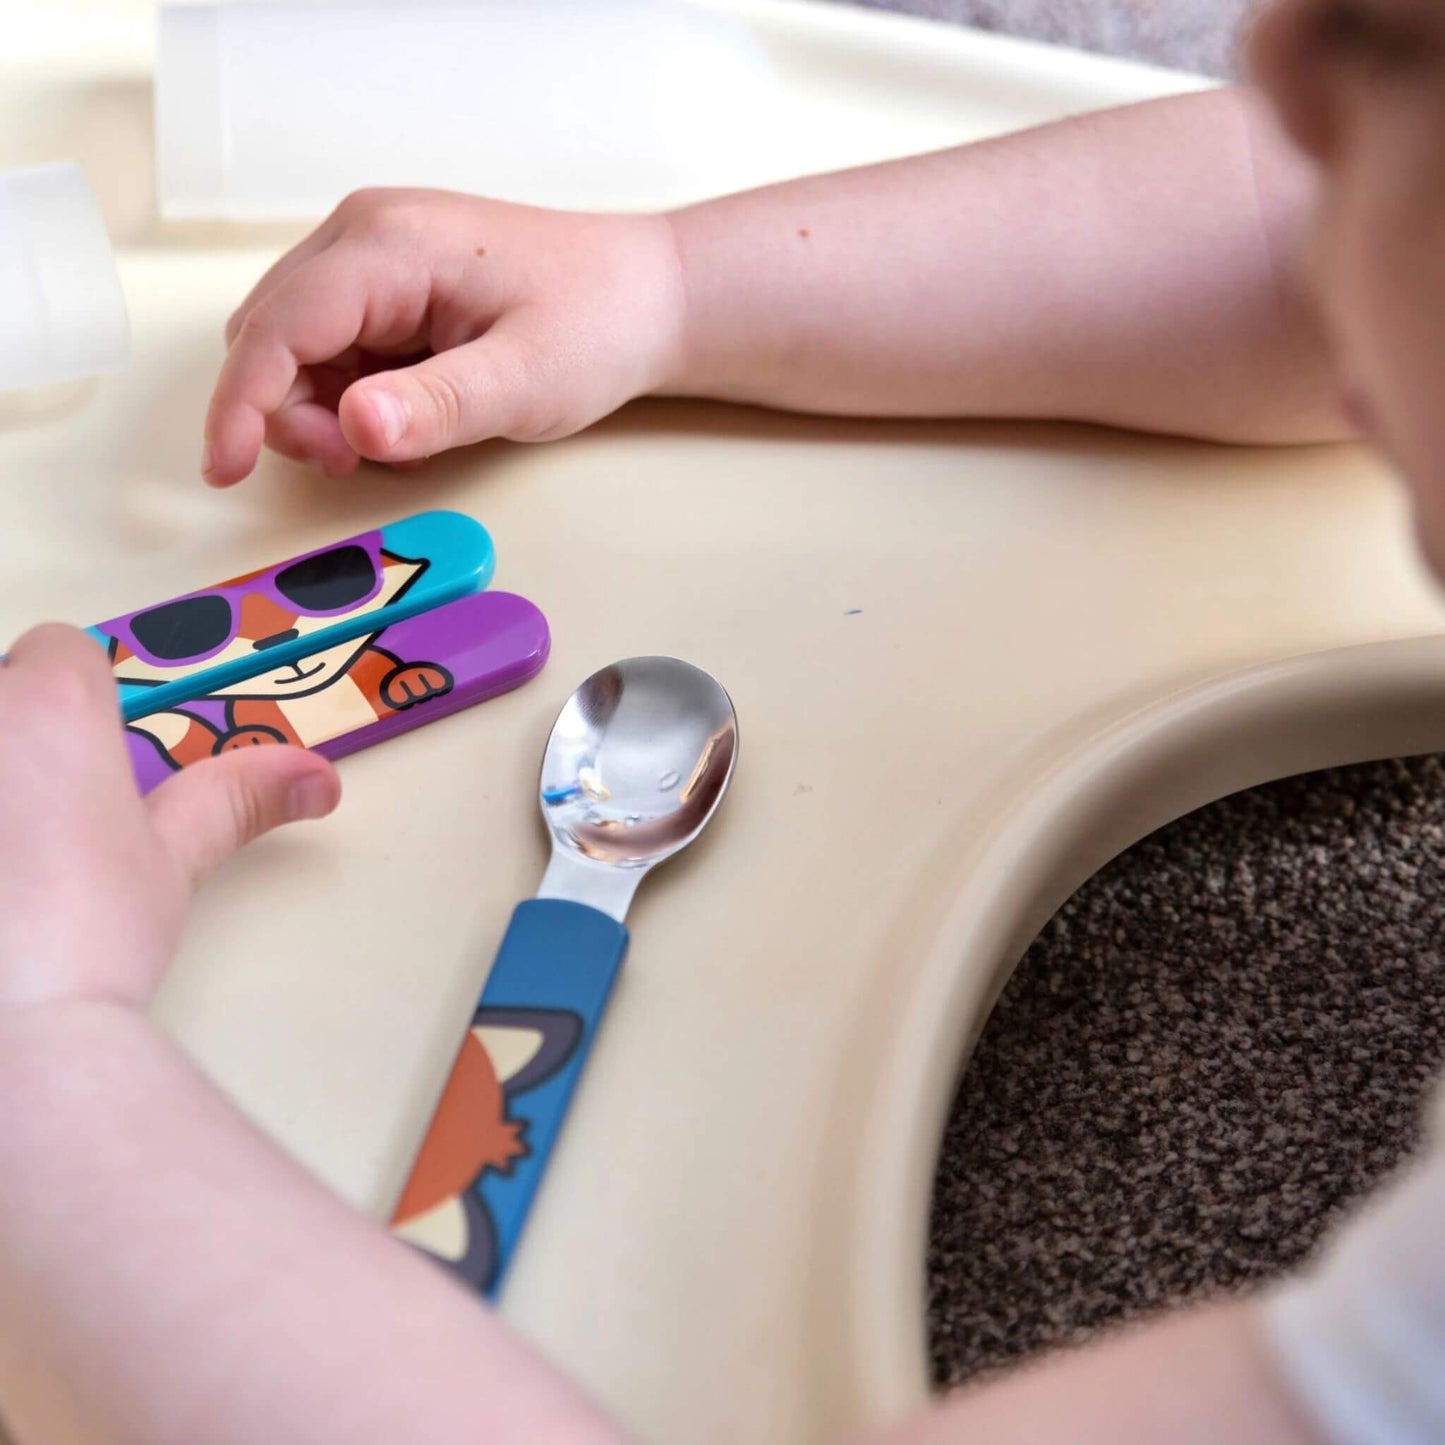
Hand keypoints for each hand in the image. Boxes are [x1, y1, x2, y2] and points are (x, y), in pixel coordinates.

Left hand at [0, 625, 339, 1010]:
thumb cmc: (81, 945)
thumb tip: (314, 777)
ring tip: (4, 885)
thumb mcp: (171, 867)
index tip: (84, 776)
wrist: (1, 1043)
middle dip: (15, 759)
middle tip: (28, 843)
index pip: (59, 651)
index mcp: (48, 702)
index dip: (78, 709)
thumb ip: (234, 800)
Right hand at [203, 189, 685, 484]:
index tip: (225, 470)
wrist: (646, 297)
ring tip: (398, 436)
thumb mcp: (525, 380)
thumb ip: (438, 407)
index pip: (277, 326)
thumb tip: (353, 428)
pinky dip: (346, 395)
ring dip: (317, 407)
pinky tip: (404, 414)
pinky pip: (333, 348)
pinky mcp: (389, 286)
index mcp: (389, 244)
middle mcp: (364, 236)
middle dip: (288, 411)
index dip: (242, 404)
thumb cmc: (597, 324)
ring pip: (292, 344)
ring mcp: (373, 257)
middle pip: (269, 333)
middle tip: (357, 460)